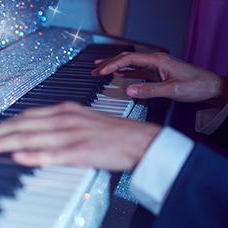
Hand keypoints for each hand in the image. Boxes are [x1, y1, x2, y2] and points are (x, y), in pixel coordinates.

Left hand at [0, 102, 161, 170]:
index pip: (25, 117)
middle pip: (22, 126)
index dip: (1, 124)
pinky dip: (35, 156)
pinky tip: (19, 158)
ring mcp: (72, 135)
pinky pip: (53, 154)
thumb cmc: (110, 134)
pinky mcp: (81, 151)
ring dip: (5, 143)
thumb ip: (55, 126)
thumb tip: (31, 136)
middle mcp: (64, 120)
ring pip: (31, 138)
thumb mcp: (79, 122)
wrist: (140, 140)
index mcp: (63, 112)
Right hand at [92, 52, 227, 106]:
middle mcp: (155, 61)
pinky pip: (136, 71)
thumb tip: (129, 90)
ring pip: (129, 64)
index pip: (129, 59)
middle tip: (94, 70)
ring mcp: (155, 67)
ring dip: (114, 67)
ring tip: (99, 71)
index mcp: (158, 61)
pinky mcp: (156, 74)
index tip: (101, 72)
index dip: (113, 65)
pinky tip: (116, 75)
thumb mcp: (172, 90)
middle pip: (126, 59)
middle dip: (108, 64)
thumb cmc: (196, 86)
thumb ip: (149, 90)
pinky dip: (123, 72)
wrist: (210, 87)